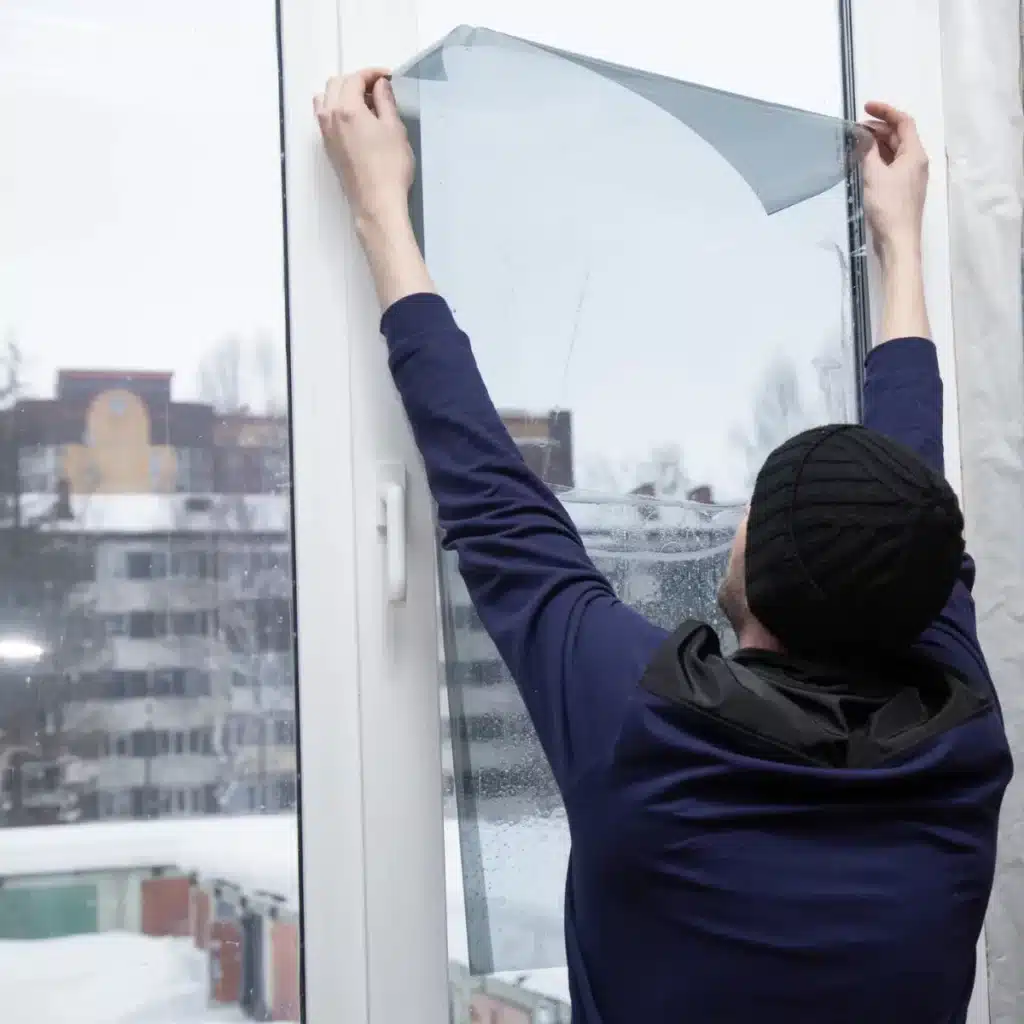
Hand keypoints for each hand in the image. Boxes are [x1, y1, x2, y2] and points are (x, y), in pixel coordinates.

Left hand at [315, 69, 414, 231]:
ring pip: (326, 99)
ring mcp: (326, 134)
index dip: (372, 73)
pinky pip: (325, 117)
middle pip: (336, 84)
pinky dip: (336, 109)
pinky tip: (355, 120)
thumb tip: (380, 86)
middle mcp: (331, 118)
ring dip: (342, 94)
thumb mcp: (395, 129)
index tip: (386, 77)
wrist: (377, 203)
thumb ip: (386, 101)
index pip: (355, 78)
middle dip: (357, 81)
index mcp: (347, 109)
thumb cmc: (389, 169)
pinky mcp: (328, 148)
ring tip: (364, 103)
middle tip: (377, 89)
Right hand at [861, 101, 928, 259]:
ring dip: (877, 144)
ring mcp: (910, 176)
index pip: (903, 122)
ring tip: (856, 143)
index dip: (885, 111)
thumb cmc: (889, 207)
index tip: (866, 107)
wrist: (898, 240)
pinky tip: (863, 162)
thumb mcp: (874, 176)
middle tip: (855, 129)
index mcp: (914, 154)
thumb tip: (862, 136)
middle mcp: (916, 161)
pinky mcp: (902, 189)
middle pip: (899, 136)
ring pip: (894, 151)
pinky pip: (891, 165)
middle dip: (878, 128)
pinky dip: (878, 158)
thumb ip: (868, 152)